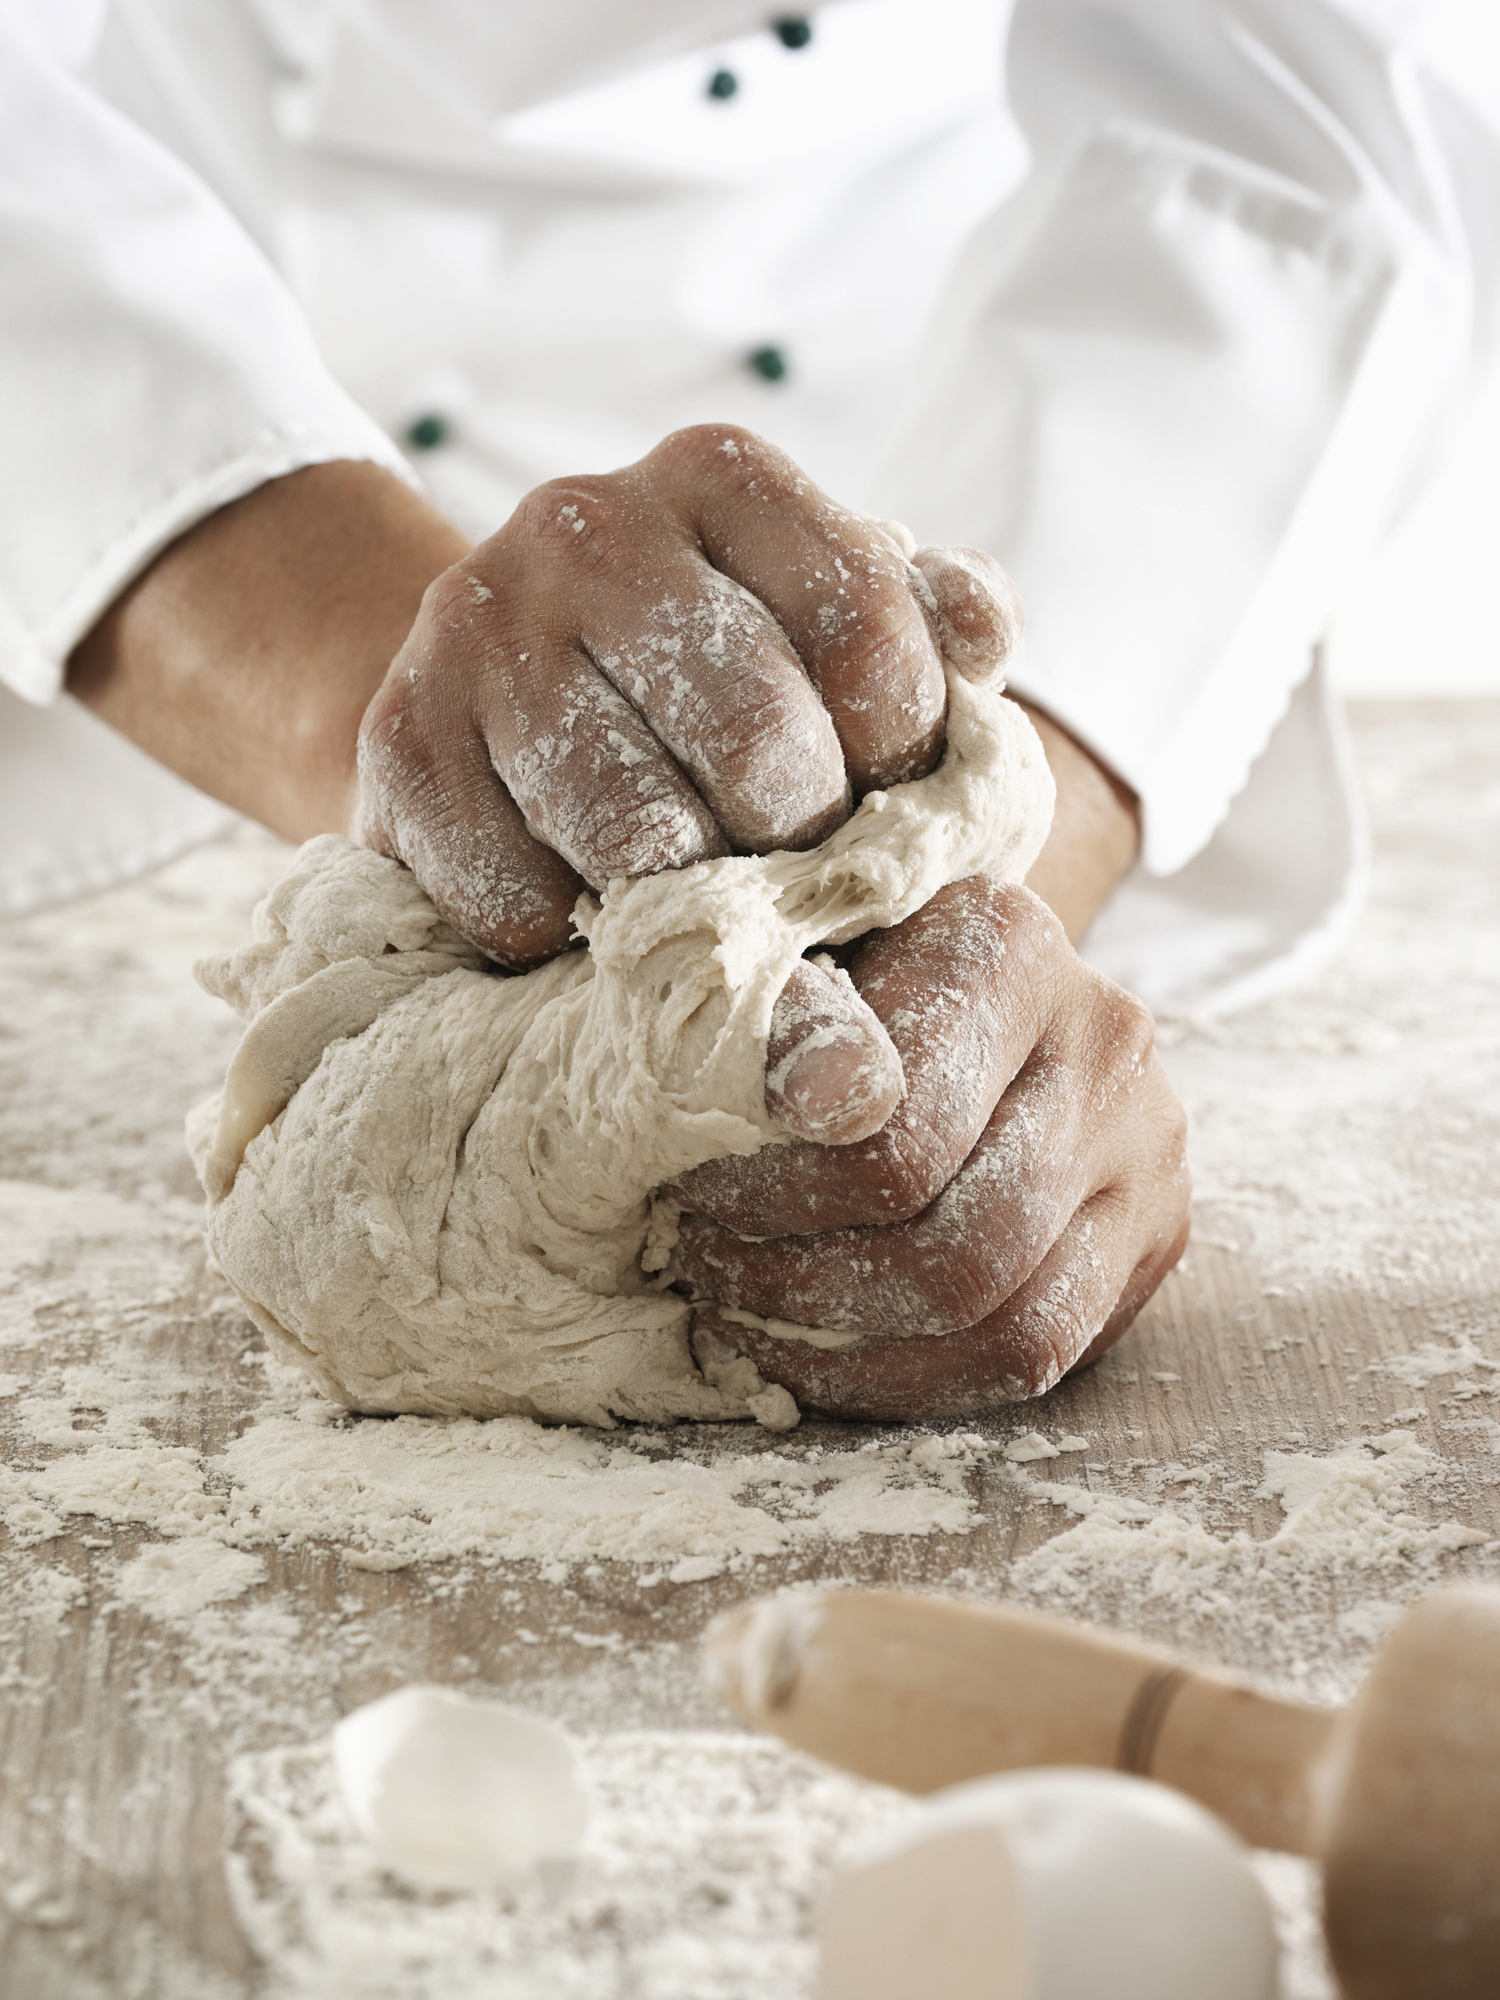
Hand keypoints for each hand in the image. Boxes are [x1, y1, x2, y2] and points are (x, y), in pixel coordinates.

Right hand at [66, 443, 1021, 1149]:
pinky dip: (576, 941)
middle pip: (762, 744)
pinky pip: (523, 901)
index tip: (881, 799)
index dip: (903, 763)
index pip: (871, 635)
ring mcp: (477, 633)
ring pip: (640, 839)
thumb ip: (930, 625)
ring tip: (701, 903)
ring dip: (694, 909)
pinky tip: (590, 910)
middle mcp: (586, 527)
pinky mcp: (400, 746)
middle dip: (802, 845)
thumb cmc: (708, 683)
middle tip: (788, 869)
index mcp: (720, 477)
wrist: (494, 701)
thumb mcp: (829, 623)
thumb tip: (989, 640)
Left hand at [670, 877, 1190, 1419]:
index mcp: (1008, 948)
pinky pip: (1036, 1358)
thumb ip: (779, 1017)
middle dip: (801, 1283)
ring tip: (744, 1314)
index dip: (773, 1189)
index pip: (896, 1127)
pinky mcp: (1153, 1237)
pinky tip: (818, 1356)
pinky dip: (909, 1380)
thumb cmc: (852, 959)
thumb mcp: (796, 947)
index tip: (687, 1192)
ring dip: (848, 1349)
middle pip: (956, 1242)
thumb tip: (771, 1104)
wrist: (972, 968)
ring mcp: (1146, 1153)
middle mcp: (1104, 1046)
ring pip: (1005, 1324)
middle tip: (702, 1267)